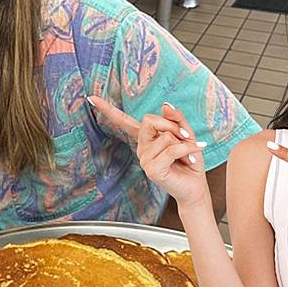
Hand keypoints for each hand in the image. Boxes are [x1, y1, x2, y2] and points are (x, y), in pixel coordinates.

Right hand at [88, 96, 209, 205]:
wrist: (195, 188)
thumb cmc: (190, 161)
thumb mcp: (186, 134)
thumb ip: (176, 119)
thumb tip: (165, 104)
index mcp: (146, 139)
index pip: (124, 122)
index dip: (108, 110)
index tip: (92, 98)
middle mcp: (142, 148)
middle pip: (149, 120)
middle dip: (171, 125)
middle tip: (185, 137)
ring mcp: (144, 160)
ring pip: (165, 136)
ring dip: (184, 143)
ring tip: (188, 156)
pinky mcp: (152, 170)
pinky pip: (171, 149)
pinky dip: (187, 149)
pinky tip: (193, 157)